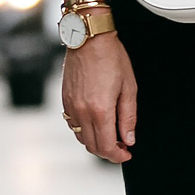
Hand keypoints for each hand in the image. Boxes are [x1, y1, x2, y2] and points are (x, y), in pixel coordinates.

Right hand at [61, 33, 137, 162]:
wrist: (89, 38)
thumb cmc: (112, 58)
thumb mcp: (129, 88)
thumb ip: (128, 117)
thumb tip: (128, 139)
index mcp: (100, 110)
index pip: (106, 147)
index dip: (118, 156)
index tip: (127, 153)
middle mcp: (82, 112)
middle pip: (92, 146)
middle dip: (108, 152)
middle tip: (121, 146)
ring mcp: (71, 106)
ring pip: (81, 137)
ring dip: (96, 141)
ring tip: (110, 134)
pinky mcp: (65, 99)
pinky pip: (72, 124)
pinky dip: (84, 130)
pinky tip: (96, 122)